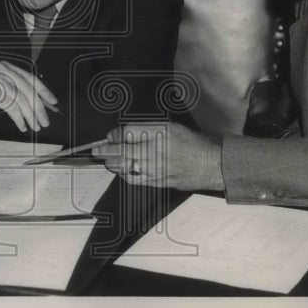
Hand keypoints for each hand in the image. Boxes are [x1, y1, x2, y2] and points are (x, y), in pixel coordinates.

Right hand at [0, 61, 58, 132]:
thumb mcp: (1, 93)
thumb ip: (18, 94)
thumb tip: (41, 105)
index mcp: (5, 66)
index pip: (30, 77)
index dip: (44, 91)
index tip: (53, 103)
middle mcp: (1, 68)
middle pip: (28, 88)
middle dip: (39, 107)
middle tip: (45, 121)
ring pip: (21, 98)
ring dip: (30, 115)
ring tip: (34, 126)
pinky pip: (11, 105)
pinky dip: (19, 118)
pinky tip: (21, 126)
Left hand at [91, 122, 224, 190]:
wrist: (212, 164)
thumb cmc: (192, 142)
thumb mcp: (172, 126)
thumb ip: (148, 129)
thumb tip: (124, 134)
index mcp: (160, 132)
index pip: (128, 133)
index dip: (114, 135)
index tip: (109, 136)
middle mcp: (157, 150)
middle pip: (122, 151)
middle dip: (106, 150)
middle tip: (96, 150)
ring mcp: (157, 169)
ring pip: (125, 167)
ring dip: (112, 163)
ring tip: (106, 160)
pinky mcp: (159, 182)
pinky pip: (135, 179)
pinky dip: (124, 174)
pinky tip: (121, 171)